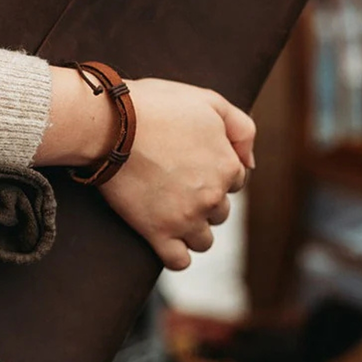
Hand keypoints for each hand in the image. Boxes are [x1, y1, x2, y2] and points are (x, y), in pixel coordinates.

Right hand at [98, 79, 255, 270]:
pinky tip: (164, 237)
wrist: (110, 123)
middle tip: (175, 183)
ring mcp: (186, 218)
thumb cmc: (155, 106)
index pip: (234, 181)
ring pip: (203, 239)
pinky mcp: (158, 233)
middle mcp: (212, 196)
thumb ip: (241, 128)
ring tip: (167, 209)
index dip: (213, 170)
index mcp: (227, 165)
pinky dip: (175, 254)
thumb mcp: (208, 101)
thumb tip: (251, 163)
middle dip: (204, 200)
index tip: (189, 162)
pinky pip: (179, 261)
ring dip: (192, 228)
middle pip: (220, 211)